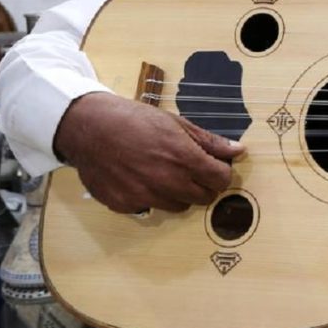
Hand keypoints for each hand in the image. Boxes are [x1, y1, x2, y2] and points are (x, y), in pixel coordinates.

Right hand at [54, 92, 245, 213]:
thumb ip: (209, 141)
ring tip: (164, 172)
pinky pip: (151, 208)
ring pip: (179, 206)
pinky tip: (141, 178)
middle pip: (205, 197)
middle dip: (205, 184)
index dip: (222, 172)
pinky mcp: (126, 205)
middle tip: (192, 169)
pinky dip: (152, 197)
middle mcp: (167, 182)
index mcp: (184, 158)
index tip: (215, 166)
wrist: (88, 127)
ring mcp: (145, 197)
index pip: (222, 180)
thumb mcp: (175, 123)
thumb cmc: (133, 119)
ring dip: (180, 193)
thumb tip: (238, 150)